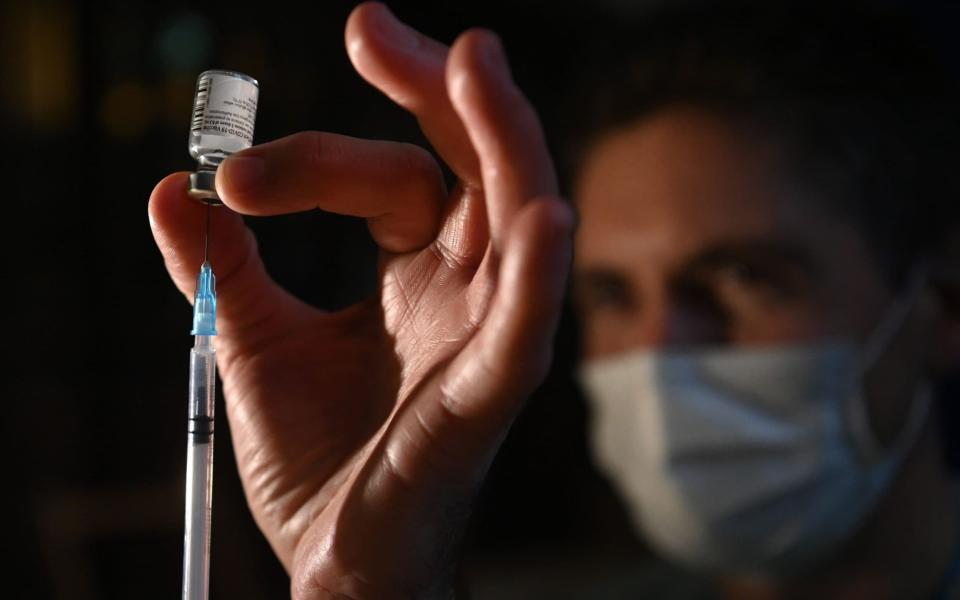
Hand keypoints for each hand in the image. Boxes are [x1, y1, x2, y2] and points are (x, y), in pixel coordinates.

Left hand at [149, 3, 572, 597]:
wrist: (334, 562)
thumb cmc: (318, 459)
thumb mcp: (251, 343)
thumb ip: (221, 268)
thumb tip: (169, 187)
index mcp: (418, 277)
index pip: (391, 178)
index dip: (316, 159)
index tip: (230, 176)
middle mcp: (465, 292)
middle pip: (476, 168)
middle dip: (438, 92)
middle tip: (372, 28)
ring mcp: (484, 338)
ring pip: (521, 222)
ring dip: (506, 142)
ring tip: (472, 60)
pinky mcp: (487, 400)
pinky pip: (527, 333)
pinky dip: (540, 276)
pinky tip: (544, 215)